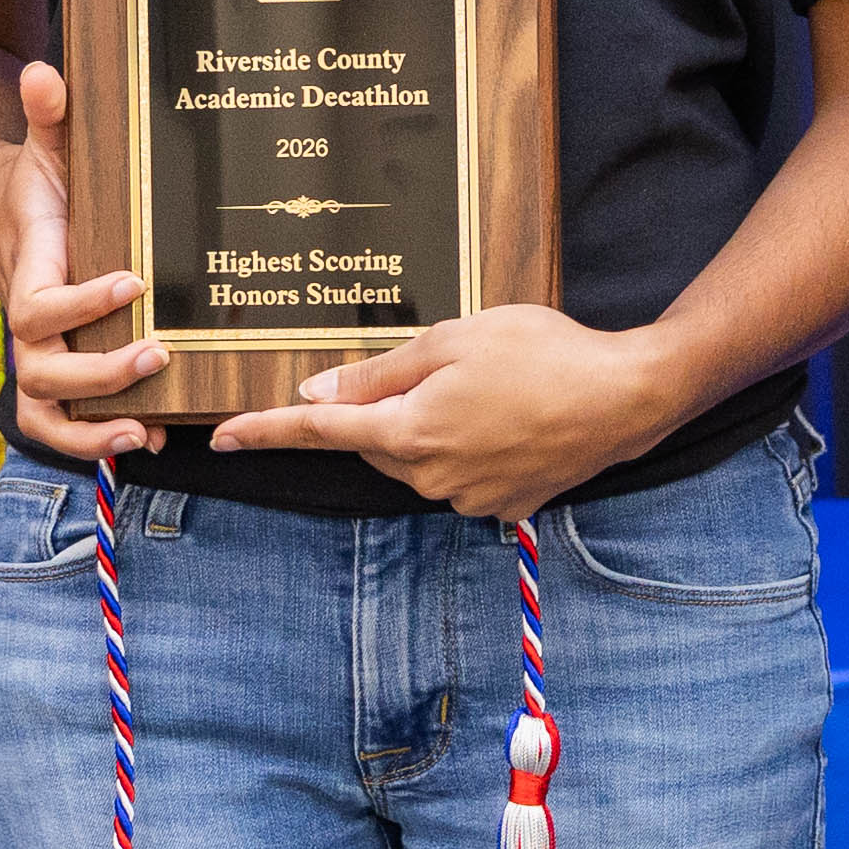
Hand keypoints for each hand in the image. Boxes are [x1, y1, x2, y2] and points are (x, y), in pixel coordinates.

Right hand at [0, 59, 168, 461]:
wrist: (3, 217)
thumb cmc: (37, 185)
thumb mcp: (48, 148)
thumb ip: (51, 117)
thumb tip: (45, 73)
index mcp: (29, 271)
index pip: (40, 305)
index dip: (82, 304)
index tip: (134, 281)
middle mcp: (27, 324)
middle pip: (40, 370)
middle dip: (99, 373)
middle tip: (159, 354)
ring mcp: (37, 355)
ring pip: (42, 412)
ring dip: (92, 432)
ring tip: (148, 431)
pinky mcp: (52, 374)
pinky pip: (58, 424)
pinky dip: (98, 441)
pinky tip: (154, 437)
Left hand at [210, 307, 680, 520]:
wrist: (627, 396)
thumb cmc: (543, 352)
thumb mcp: (452, 339)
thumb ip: (379, 372)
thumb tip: (318, 393)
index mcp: (410, 431)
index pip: (319, 432)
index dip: (266, 431)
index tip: (221, 437)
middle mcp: (431, 476)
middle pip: (376, 443)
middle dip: (387, 409)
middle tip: (442, 366)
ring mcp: (468, 499)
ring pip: (419, 460)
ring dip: (432, 427)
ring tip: (493, 386)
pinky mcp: (504, 508)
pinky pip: (462, 476)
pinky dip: (471, 448)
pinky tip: (511, 418)